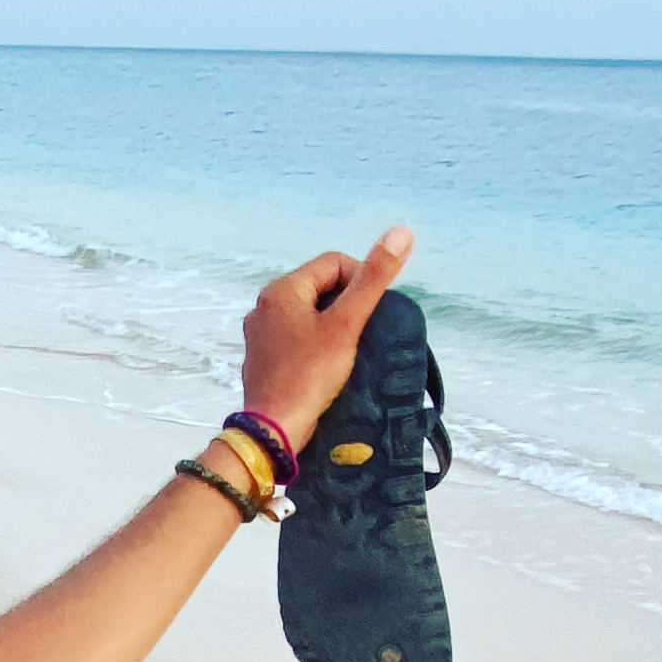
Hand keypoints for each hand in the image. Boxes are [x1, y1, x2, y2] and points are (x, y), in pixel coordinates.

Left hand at [239, 225, 415, 448]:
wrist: (274, 429)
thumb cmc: (310, 375)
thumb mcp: (347, 323)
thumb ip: (373, 279)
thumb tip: (402, 232)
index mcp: (282, 290)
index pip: (334, 263)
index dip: (361, 279)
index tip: (373, 310)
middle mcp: (264, 306)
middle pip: (320, 286)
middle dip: (347, 302)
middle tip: (363, 330)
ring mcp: (260, 333)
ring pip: (308, 313)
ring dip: (334, 323)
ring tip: (349, 347)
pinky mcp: (262, 358)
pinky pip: (297, 336)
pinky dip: (317, 342)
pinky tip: (328, 363)